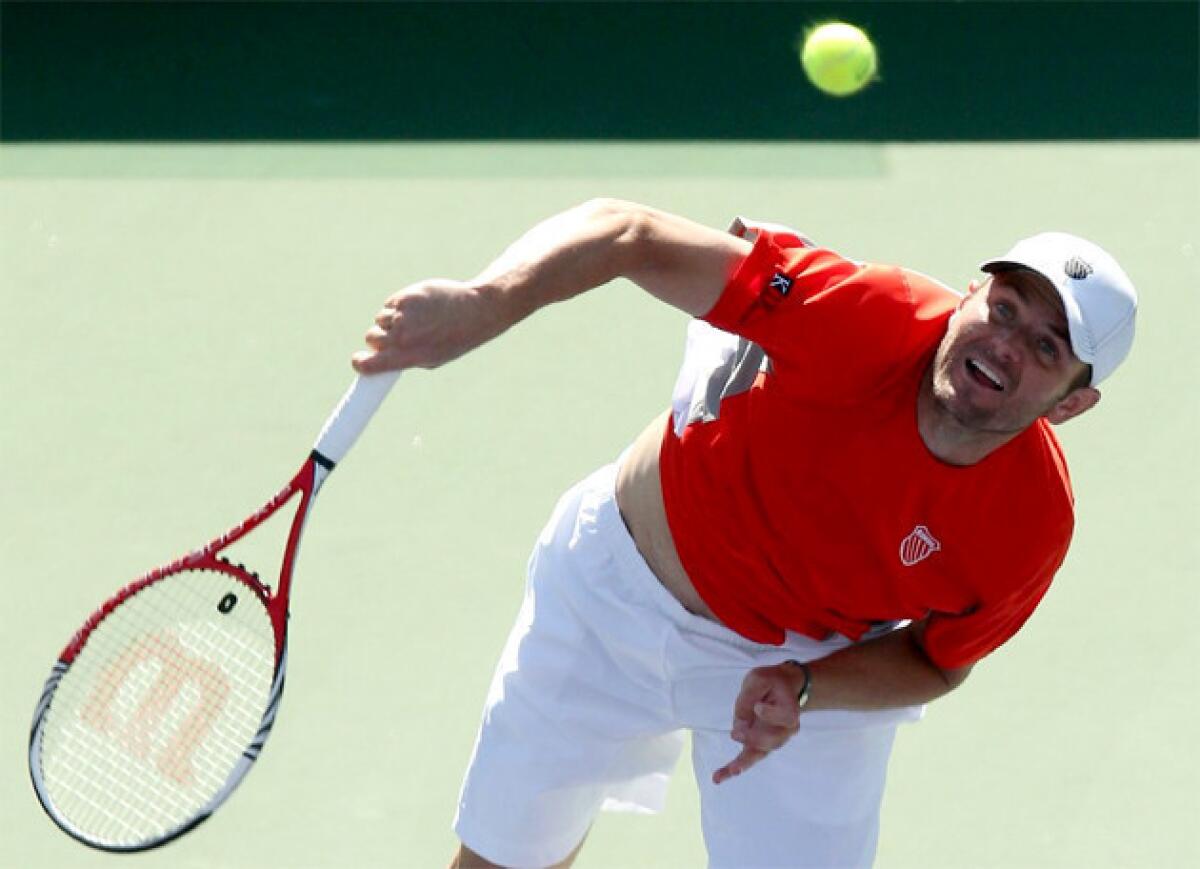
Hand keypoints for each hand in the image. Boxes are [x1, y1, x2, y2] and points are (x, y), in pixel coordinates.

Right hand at [351, 279, 507, 372]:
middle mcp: (402, 337)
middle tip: (397, 336)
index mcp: (408, 357)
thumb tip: (380, 358)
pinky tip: (418, 307)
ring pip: (380, 319)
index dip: (360, 363)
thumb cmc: (454, 339)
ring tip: (416, 320)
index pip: (369, 364)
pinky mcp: (405, 297)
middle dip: (379, 338)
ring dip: (391, 320)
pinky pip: (390, 304)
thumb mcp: (432, 357)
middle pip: (371, 338)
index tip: (358, 361)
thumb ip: (405, 358)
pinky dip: (399, 306)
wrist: (475, 311)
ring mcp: (402, 316)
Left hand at [712, 661, 806, 784]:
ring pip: (758, 754)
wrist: (784, 689)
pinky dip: (732, 769)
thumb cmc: (772, 683)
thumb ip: (749, 697)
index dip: (768, 714)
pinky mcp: (759, 744)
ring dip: (741, 764)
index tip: (758, 706)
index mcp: (790, 711)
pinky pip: (748, 759)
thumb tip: (740, 724)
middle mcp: (785, 730)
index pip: (783, 718)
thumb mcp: (759, 679)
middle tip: (734, 734)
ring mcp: (772, 739)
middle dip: (752, 739)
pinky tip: (718, 778)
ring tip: (722, 774)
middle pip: (771, 741)